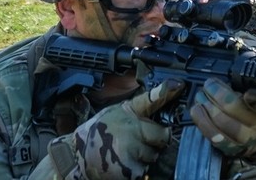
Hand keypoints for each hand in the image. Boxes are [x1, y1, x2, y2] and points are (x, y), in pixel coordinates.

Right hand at [66, 79, 183, 179]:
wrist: (78, 155)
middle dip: (155, 140)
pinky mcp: (129, 171)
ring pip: (154, 155)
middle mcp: (132, 130)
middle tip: (138, 140)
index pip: (153, 99)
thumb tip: (170, 87)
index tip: (178, 84)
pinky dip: (137, 169)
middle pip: (163, 136)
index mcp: (130, 113)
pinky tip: (125, 163)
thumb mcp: (119, 110)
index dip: (167, 91)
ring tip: (127, 152)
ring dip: (146, 157)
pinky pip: (145, 170)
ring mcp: (131, 151)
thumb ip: (144, 103)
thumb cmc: (100, 131)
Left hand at [190, 78, 255, 159]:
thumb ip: (249, 84)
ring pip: (221, 122)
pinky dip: (202, 121)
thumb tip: (228, 72)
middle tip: (210, 84)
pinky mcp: (231, 149)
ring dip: (206, 105)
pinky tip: (198, 110)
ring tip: (201, 95)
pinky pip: (213, 137)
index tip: (248, 93)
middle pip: (235, 108)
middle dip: (217, 92)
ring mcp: (245, 139)